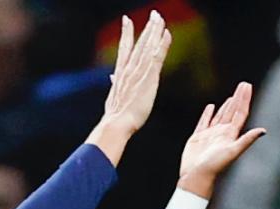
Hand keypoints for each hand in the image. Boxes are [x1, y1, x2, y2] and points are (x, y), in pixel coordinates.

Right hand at [86, 12, 171, 164]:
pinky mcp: (149, 78)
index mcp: (121, 74)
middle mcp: (129, 69)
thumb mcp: (113, 97)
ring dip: (155, 31)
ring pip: (148, 46)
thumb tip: (113, 78)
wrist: (116, 123)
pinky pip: (157, 56)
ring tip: (160, 18)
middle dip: (147, 28)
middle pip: (139, 43)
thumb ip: (115, 84)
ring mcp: (139, 72)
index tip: (127, 20)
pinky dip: (162, 44)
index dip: (126, 33)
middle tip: (154, 14)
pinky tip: (167, 33)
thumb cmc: (116, 116)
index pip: (124, 49)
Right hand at [179, 82, 264, 187]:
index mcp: (231, 135)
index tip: (247, 86)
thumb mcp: (233, 151)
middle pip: (232, 111)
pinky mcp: (198, 138)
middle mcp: (223, 133)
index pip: (240, 113)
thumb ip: (247, 140)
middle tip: (244, 84)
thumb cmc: (215, 166)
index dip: (244, 99)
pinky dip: (208, 114)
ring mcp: (211, 135)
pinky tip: (210, 107)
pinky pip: (204, 122)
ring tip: (232, 95)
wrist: (197, 177)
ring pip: (221, 116)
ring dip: (226, 105)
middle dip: (238, 98)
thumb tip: (263, 130)